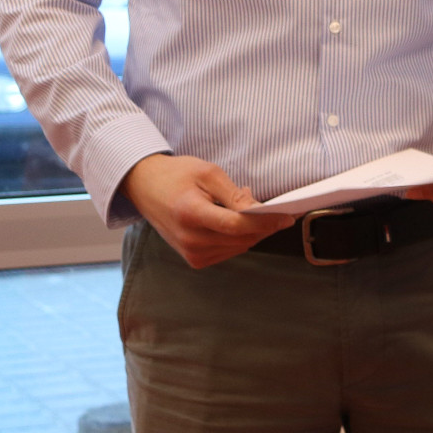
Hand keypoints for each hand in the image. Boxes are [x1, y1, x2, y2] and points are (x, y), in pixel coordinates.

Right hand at [119, 153, 294, 268]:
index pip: (236, 225)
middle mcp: (189, 239)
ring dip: (252, 231)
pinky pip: (229, 251)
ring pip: (239, 247)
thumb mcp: (208, 174)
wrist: (145, 188)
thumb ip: (234, 195)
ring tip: (245, 208)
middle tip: (269, 205)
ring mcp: (190, 253)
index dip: (266, 222)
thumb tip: (260, 211)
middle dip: (263, 225)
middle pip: (242, 239)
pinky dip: (239, 237)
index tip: (287, 216)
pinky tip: (233, 220)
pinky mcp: (194, 259)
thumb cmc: (177, 175)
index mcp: (191, 214)